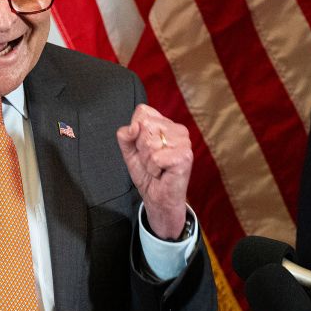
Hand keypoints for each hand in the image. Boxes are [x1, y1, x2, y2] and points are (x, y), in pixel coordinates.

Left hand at [116, 104, 192, 239]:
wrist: (157, 198)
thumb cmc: (147, 174)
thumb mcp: (130, 151)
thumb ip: (125, 136)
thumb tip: (133, 127)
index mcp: (166, 123)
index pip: (143, 111)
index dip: (135, 131)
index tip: (143, 147)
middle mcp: (178, 129)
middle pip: (145, 126)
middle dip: (141, 148)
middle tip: (151, 160)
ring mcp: (184, 142)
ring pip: (150, 142)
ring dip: (147, 160)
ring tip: (157, 167)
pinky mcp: (185, 156)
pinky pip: (156, 158)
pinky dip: (153, 169)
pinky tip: (162, 173)